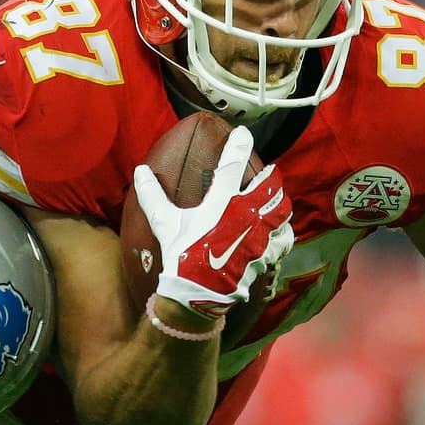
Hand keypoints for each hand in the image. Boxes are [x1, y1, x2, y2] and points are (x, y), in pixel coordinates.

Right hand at [133, 126, 293, 318]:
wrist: (198, 292)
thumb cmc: (181, 255)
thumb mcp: (165, 223)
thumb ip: (153, 195)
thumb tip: (140, 171)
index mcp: (221, 202)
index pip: (233, 165)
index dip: (239, 145)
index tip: (243, 133)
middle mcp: (246, 213)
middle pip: (270, 186)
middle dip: (272, 177)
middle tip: (270, 173)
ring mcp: (260, 234)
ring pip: (282, 209)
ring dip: (280, 202)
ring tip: (278, 199)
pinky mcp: (267, 253)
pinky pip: (283, 238)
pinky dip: (283, 232)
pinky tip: (280, 232)